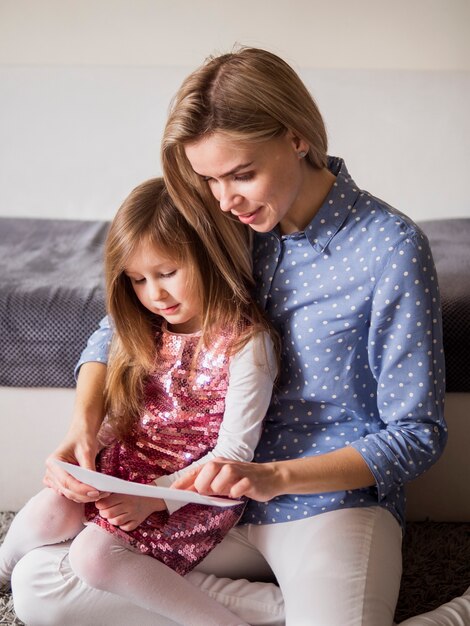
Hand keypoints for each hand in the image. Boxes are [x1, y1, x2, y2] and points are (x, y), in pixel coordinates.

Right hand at [43, 361, 107, 502]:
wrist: (83, 423)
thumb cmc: (85, 430)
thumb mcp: (88, 444)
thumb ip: (88, 462)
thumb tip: (92, 478)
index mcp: (54, 460)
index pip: (67, 481)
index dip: (83, 488)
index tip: (98, 490)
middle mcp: (52, 468)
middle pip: (67, 489)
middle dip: (85, 494)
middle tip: (103, 494)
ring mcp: (57, 474)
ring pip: (69, 492)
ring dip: (84, 496)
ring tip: (102, 494)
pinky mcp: (65, 476)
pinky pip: (71, 490)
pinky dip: (82, 493)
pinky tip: (94, 493)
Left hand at [94, 494, 166, 530]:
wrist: (152, 498)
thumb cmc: (135, 493)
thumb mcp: (124, 489)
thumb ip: (112, 494)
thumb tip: (97, 498)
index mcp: (123, 495)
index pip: (104, 503)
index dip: (99, 505)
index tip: (100, 504)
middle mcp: (128, 505)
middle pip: (108, 514)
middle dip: (104, 513)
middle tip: (106, 511)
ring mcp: (133, 514)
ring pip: (115, 522)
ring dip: (112, 520)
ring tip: (114, 515)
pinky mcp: (137, 522)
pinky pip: (125, 528)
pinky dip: (122, 525)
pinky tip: (123, 519)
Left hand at [172, 457, 281, 501]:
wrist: (270, 476)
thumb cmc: (243, 479)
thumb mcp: (223, 481)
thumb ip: (208, 485)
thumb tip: (189, 493)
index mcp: (218, 464)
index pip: (197, 471)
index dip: (184, 481)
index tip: (172, 491)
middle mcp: (227, 465)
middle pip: (209, 470)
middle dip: (204, 484)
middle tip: (208, 493)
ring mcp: (239, 472)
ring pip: (223, 477)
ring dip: (221, 488)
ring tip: (226, 492)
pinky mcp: (250, 481)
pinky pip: (239, 487)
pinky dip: (236, 492)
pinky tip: (237, 494)